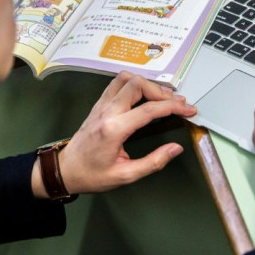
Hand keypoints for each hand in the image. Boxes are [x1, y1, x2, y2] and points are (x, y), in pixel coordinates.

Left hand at [38, 72, 196, 195]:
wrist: (65, 170)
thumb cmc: (92, 175)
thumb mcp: (125, 175)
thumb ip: (153, 162)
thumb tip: (175, 149)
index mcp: (113, 129)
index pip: (149, 109)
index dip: (173, 107)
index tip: (188, 110)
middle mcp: (107, 111)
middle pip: (138, 85)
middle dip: (162, 91)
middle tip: (178, 103)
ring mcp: (101, 105)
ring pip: (126, 79)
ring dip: (148, 84)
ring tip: (163, 97)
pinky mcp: (99, 104)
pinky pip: (117, 83)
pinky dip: (135, 84)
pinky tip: (145, 94)